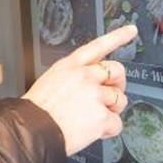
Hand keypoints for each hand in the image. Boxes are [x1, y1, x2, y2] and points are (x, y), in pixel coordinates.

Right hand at [23, 24, 135, 155]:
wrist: (31, 132)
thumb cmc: (37, 112)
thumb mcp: (49, 82)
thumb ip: (72, 79)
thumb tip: (89, 85)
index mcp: (69, 66)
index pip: (98, 46)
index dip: (117, 36)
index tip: (131, 30)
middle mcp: (84, 76)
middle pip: (117, 71)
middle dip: (118, 84)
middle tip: (111, 96)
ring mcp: (94, 95)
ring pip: (119, 99)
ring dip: (112, 111)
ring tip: (94, 119)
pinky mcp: (101, 116)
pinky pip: (117, 123)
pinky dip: (109, 131)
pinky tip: (94, 131)